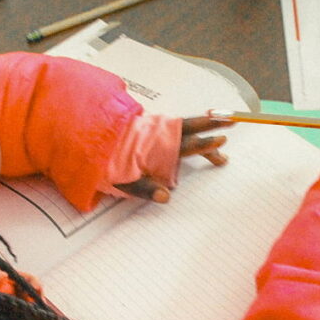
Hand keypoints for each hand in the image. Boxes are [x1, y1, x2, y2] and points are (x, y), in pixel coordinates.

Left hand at [114, 115, 230, 202]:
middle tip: (232, 121)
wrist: (86, 142)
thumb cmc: (105, 165)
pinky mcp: (149, 130)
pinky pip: (172, 129)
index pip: (185, 145)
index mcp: (154, 148)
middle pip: (189, 128)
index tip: (221, 140)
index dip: (203, 143)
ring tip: (222, 135)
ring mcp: (153, 130)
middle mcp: (157, 135)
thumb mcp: (122, 182)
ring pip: (183, 127)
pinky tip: (196, 136)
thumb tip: (166, 197)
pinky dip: (187, 130)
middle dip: (211, 125)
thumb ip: (145, 188)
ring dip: (203, 128)